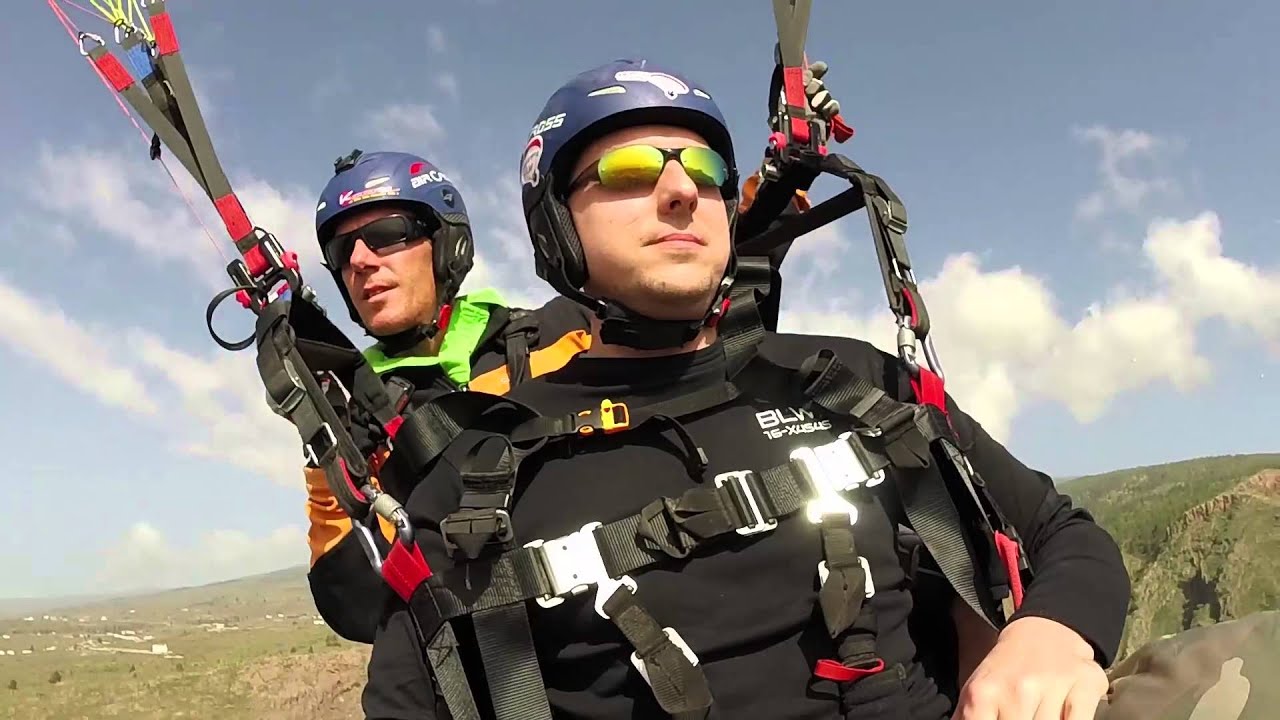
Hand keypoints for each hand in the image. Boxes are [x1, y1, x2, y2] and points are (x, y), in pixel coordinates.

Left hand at [769, 58, 851, 143]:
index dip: (812, 70)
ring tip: (814, 105)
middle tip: (808, 90)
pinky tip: (824, 111)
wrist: (795, 143)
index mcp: (791, 92)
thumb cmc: (783, 122)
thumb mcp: (779, 97)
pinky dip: (830, 107)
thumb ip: (787, 79)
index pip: (805, 75)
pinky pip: (833, 106)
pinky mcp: (826, 118)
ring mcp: (816, 108)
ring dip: (821, 96)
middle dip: (814, 84)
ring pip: (825, 93)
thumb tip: (798, 67)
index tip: (816, 69)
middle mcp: (804, 98)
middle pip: (816, 82)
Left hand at [953, 616, 1108, 719]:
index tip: (999, 719)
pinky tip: (1063, 714)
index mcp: (982, 694)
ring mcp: (1052, 687)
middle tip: (1021, 714)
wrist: (1044, 631)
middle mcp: (1017, 690)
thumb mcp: (976, 693)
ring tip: (1037, 712)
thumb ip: (967, 717)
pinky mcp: (1085, 686)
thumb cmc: (1007, 671)